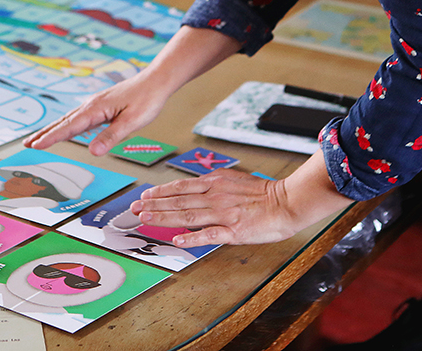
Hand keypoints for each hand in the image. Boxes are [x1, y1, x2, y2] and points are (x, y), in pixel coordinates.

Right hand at [23, 70, 174, 155]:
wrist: (156, 81)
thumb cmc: (147, 99)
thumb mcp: (132, 121)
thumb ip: (112, 136)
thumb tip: (93, 152)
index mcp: (96, 109)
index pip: (69, 127)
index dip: (52, 137)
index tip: (36, 146)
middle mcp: (91, 105)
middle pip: (63, 122)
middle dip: (44, 133)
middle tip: (27, 144)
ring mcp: (94, 104)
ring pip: (69, 119)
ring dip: (52, 129)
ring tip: (38, 139)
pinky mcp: (100, 105)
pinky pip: (78, 117)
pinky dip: (66, 125)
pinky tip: (65, 129)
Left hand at [131, 152, 353, 246]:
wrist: (288, 201)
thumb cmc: (264, 193)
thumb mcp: (234, 180)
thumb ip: (214, 185)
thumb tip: (195, 190)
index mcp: (216, 183)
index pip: (181, 187)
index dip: (160, 192)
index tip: (144, 196)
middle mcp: (215, 196)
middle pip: (178, 200)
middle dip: (153, 205)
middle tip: (133, 209)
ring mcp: (223, 213)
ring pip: (187, 215)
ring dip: (164, 217)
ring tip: (145, 219)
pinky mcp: (233, 231)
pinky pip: (208, 235)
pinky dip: (191, 238)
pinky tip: (176, 240)